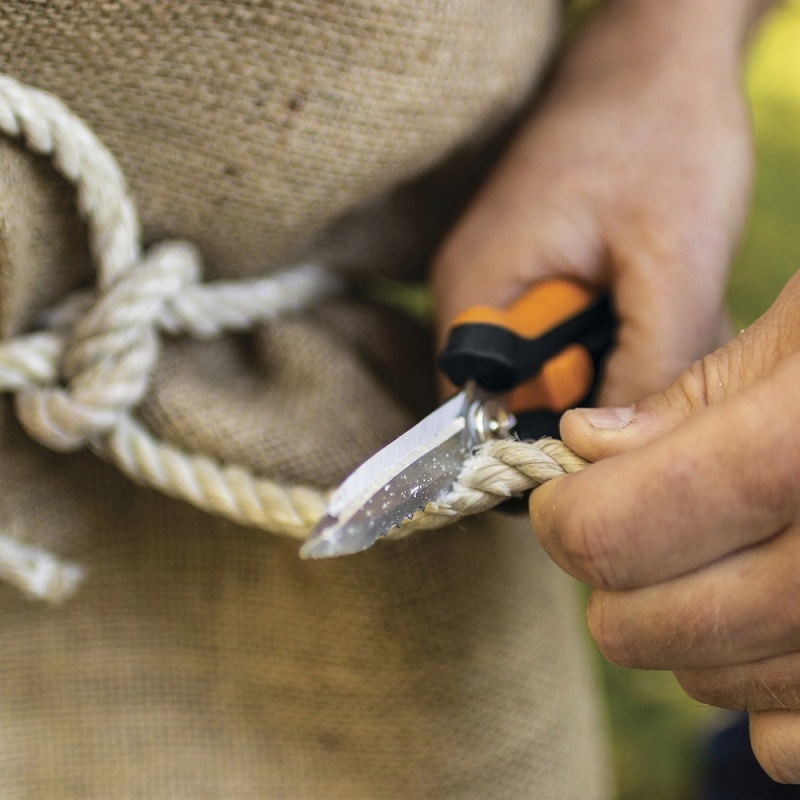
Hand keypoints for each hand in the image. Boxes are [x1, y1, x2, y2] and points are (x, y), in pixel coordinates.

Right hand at [432, 0, 762, 404]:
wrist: (653, 57)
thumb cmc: (659, 134)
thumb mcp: (673, 258)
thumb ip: (649, 367)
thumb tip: (620, 453)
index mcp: (476, 292)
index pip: (476, 419)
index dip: (540, 440)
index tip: (607, 427)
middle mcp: (470, 292)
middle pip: (512, 398)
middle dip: (586, 395)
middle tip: (650, 348)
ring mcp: (495, 279)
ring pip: (541, 369)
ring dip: (603, 362)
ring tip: (652, 309)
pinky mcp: (524, 269)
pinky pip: (554, 335)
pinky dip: (603, 333)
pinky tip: (641, 297)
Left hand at [530, 271, 799, 782]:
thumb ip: (697, 397)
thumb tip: (585, 444)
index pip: (625, 527)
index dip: (568, 519)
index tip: (560, 501)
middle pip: (666, 622)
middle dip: (612, 583)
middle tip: (618, 534)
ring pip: (724, 684)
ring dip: (680, 635)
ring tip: (704, 568)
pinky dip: (765, 701)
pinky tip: (769, 632)